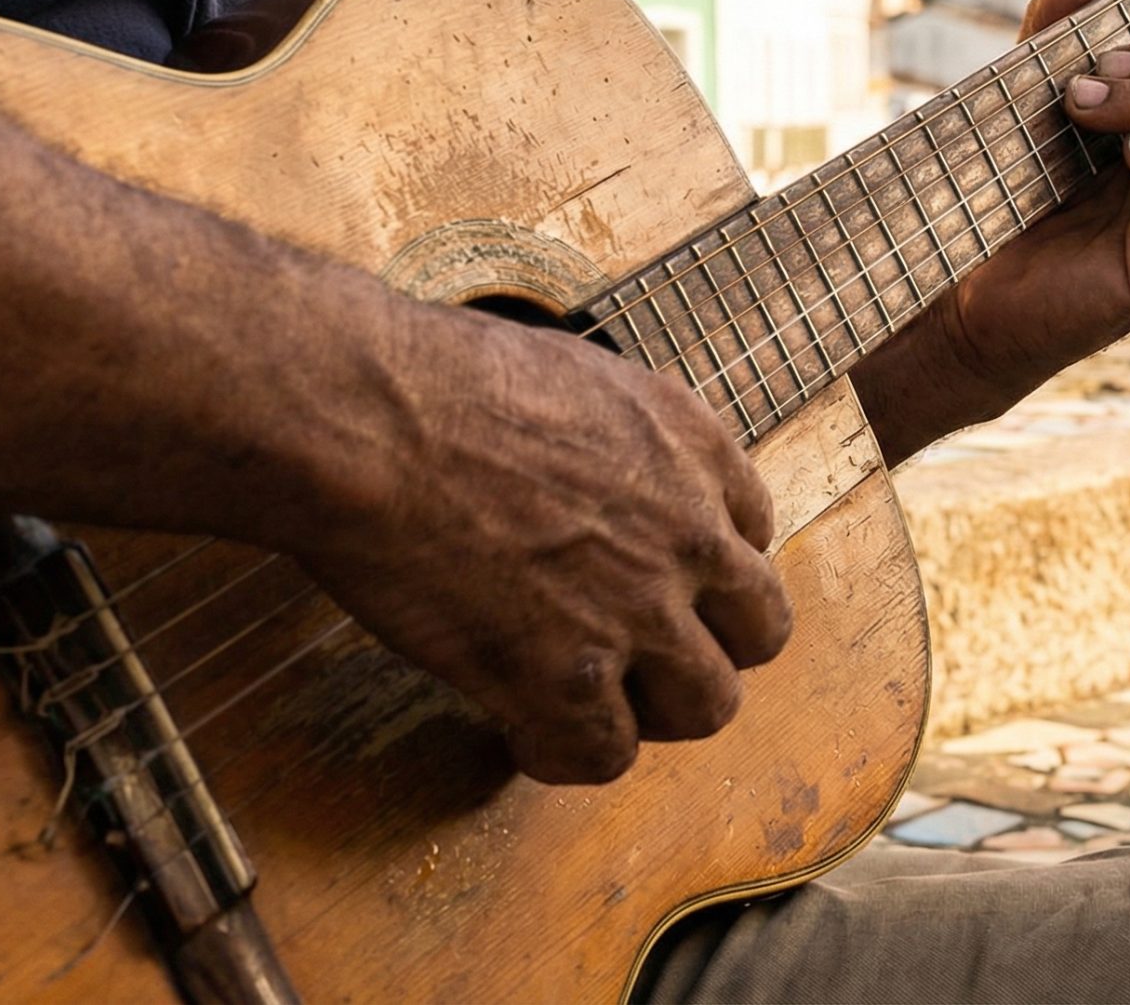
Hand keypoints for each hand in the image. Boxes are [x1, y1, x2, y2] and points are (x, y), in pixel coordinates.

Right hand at [285, 306, 789, 784]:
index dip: (703, 567)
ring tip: (590, 697)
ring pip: (707, 706)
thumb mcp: (573, 374)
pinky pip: (603, 754)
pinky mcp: (564, 677)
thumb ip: (612, 438)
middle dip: (708, 646)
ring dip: (652, 710)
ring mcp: (636, 612)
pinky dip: (563, 752)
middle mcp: (688, 534)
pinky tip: (519, 728)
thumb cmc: (433, 377)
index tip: (659, 579)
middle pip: (759, 631)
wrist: (370, 420)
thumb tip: (588, 471)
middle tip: (641, 650)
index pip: (750, 532)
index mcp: (693, 449)